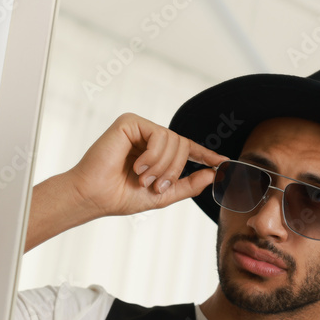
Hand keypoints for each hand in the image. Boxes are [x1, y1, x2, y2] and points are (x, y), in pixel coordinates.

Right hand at [66, 112, 226, 216]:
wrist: (95, 196)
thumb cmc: (120, 196)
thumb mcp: (161, 195)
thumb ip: (187, 185)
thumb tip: (212, 174)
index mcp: (155, 152)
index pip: (187, 149)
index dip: (206, 155)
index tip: (224, 163)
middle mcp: (148, 137)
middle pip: (183, 146)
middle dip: (174, 170)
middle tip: (155, 185)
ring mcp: (139, 128)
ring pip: (173, 141)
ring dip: (162, 166)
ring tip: (142, 177)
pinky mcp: (129, 122)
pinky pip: (159, 134)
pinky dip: (153, 155)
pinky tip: (136, 166)